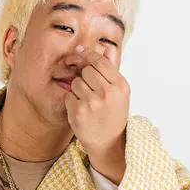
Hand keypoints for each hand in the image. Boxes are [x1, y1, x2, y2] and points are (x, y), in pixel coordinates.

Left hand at [64, 44, 129, 183]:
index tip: (81, 52)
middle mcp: (108, 93)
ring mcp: (92, 103)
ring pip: (76, 82)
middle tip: (89, 87)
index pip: (100, 61)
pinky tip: (81, 109)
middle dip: (84, 75)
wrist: (108, 141)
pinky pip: (69, 96)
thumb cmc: (114, 113)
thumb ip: (113, 69)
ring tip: (87, 100)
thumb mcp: (120, 92)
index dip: (88, 54)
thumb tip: (107, 48)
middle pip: (86, 70)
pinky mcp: (78, 112)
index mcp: (120, 86)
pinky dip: (72, 101)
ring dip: (77, 89)